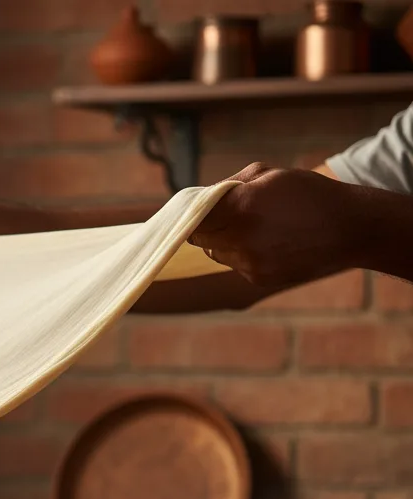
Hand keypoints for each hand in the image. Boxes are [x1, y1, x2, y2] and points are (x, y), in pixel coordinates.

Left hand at [190, 163, 359, 288]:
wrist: (349, 228)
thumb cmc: (308, 194)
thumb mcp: (270, 175)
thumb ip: (229, 186)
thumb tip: (200, 198)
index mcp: (241, 206)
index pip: (194, 218)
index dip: (193, 214)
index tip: (195, 211)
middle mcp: (241, 238)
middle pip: (200, 239)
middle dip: (207, 228)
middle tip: (222, 217)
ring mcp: (249, 262)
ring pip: (216, 254)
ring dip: (224, 242)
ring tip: (255, 228)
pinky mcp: (258, 278)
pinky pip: (235, 265)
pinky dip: (243, 255)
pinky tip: (270, 243)